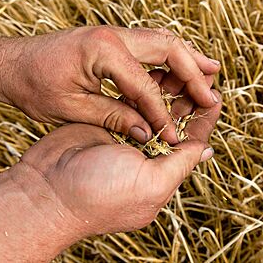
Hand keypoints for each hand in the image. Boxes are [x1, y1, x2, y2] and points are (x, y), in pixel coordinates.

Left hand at [0, 26, 219, 143]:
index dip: (162, 114)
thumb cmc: (32, 85)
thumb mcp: (71, 108)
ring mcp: (113, 35)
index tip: (174, 136)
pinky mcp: (110, 42)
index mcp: (103, 50)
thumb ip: (114, 117)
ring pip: (162, 43)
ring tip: (209, 74)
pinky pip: (148, 48)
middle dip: (193, 72)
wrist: (9, 64)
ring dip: (186, 59)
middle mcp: (113, 35)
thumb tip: (148, 134)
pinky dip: (167, 61)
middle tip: (213, 93)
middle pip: (167, 48)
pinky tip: (177, 74)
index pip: (146, 85)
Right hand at [20, 89, 220, 236]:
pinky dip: (143, 90)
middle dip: (188, 100)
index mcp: (161, 174)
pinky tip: (155, 73)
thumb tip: (206, 150)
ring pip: (154, 110)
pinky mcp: (107, 125)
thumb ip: (179, 165)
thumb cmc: (99, 194)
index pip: (191, 142)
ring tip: (183, 68)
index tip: (215, 95)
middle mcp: (146, 157)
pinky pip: (131, 104)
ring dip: (168, 91)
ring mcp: (126, 140)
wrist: (48, 188)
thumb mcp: (150, 184)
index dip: (204, 119)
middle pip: (175, 123)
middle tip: (202, 75)